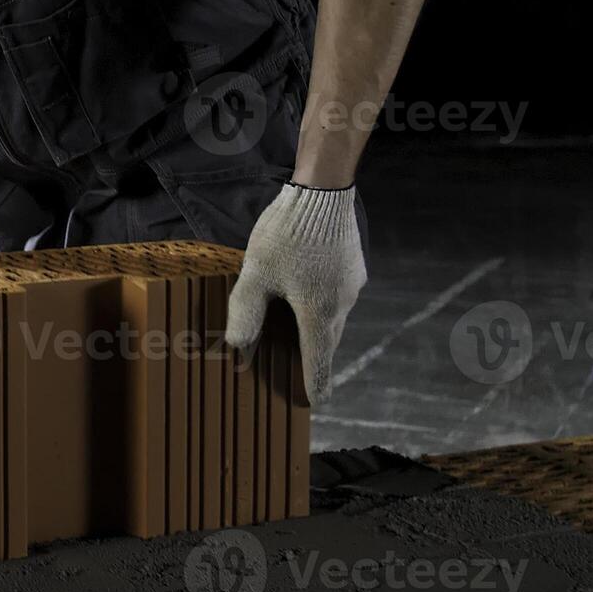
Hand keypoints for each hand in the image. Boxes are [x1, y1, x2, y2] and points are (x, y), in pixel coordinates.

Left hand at [226, 183, 366, 405]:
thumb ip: (246, 311)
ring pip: (332, 318)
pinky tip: (304, 295)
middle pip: (325, 341)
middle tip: (302, 372)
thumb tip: (239, 345)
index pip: (318, 360)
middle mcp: (341, 304)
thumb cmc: (287, 234)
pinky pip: (336, 297)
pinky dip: (321, 305)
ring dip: (316, 328)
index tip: (314, 401)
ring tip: (297, 333)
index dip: (315, 383)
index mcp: (318, 313)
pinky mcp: (353, 267)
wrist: (323, 190)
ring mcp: (351, 285)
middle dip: (313, 357)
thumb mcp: (256, 274)